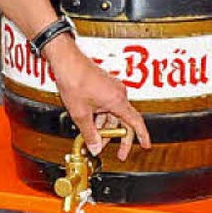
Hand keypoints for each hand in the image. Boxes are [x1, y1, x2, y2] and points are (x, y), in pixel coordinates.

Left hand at [45, 37, 150, 158]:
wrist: (66, 62)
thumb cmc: (75, 80)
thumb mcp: (81, 114)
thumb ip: (89, 133)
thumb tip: (95, 147)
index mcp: (118, 101)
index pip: (136, 122)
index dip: (142, 136)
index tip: (146, 145)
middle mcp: (119, 93)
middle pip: (124, 120)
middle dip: (117, 137)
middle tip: (116, 151)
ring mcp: (112, 88)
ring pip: (114, 113)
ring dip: (106, 127)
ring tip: (94, 136)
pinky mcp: (105, 85)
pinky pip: (108, 105)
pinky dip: (101, 116)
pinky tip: (91, 121)